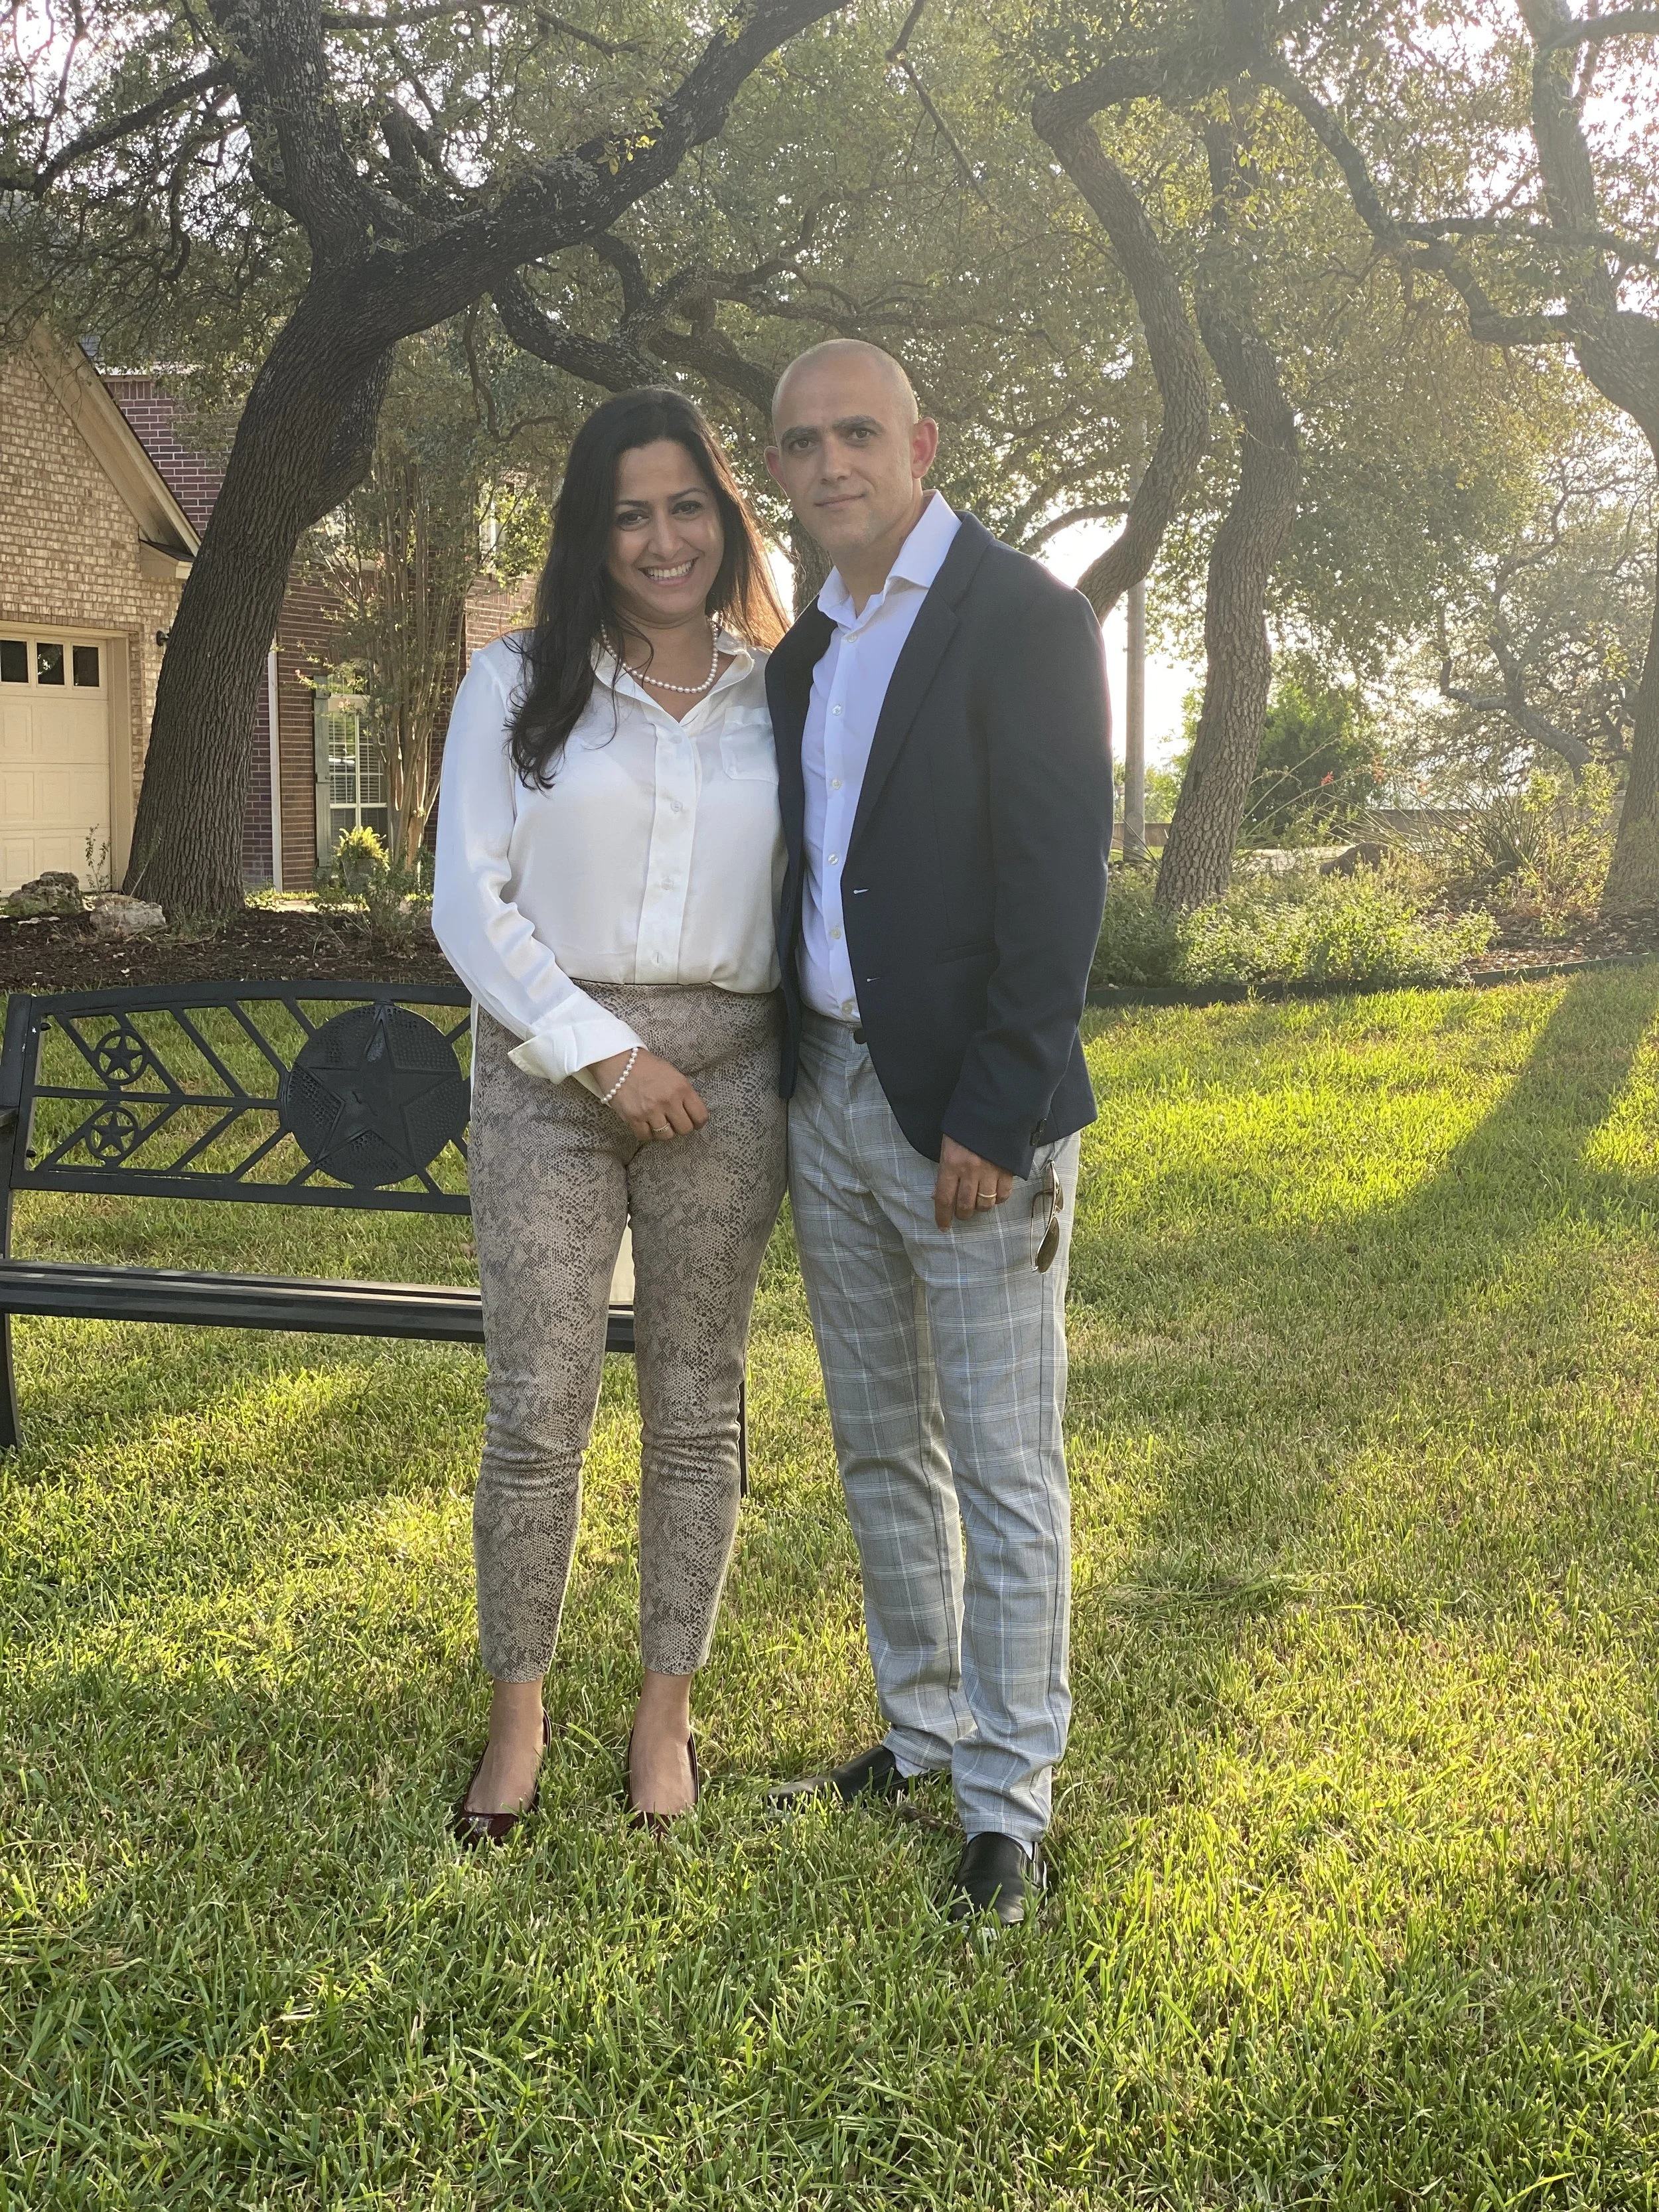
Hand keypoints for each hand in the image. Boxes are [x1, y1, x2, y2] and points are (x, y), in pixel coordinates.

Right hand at [588, 1046, 707, 1142]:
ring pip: (666, 1135)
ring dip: (663, 1131)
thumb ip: (683, 1093)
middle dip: (681, 1127)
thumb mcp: (672, 1074)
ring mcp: (651, 1110)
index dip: (698, 1122)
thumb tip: (690, 1112)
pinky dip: (646, 1133)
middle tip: (674, 1122)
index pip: (700, 1115)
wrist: (618, 1061)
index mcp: (681, 1088)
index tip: (694, 1122)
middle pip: (685, 1129)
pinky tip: (645, 1124)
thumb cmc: (646, 1066)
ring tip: (658, 1122)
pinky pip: (646, 1136)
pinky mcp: (634, 1118)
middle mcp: (668, 1101)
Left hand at [934, 1136, 1013, 1230]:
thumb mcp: (948, 1146)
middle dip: (962, 1214)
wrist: (995, 1109)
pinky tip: (993, 1195)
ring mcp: (990, 1171)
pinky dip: (998, 1199)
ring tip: (978, 1203)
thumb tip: (938, 1195)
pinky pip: (1003, 1195)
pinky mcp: (1007, 1170)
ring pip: (985, 1204)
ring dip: (980, 1208)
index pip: (944, 1198)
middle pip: (965, 1205)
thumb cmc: (966, 1127)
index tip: (943, 1226)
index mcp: (951, 1163)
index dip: (942, 1216)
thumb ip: (944, 1172)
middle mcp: (970, 1171)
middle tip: (962, 1214)